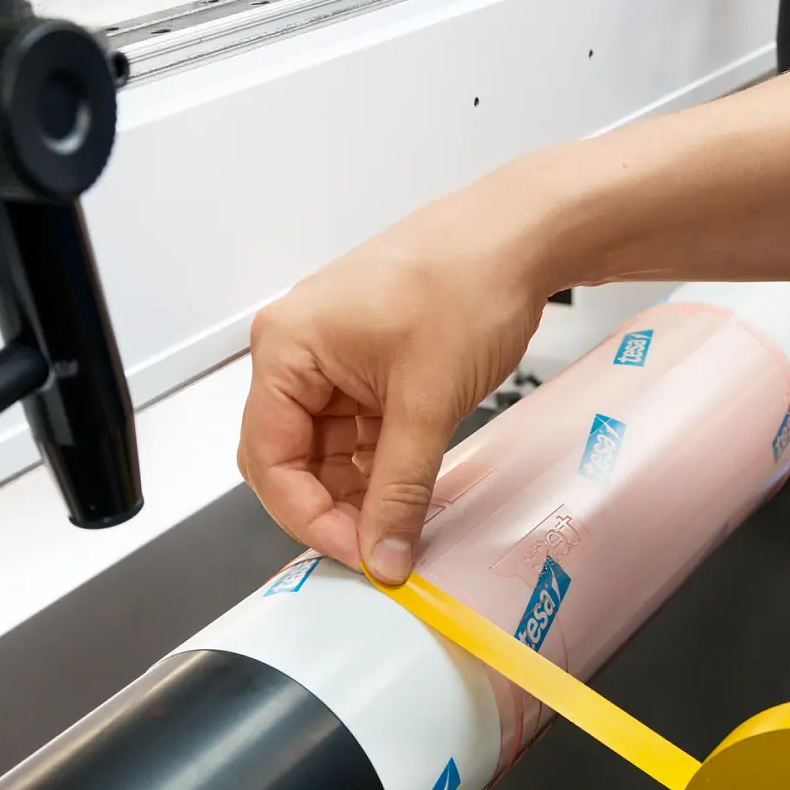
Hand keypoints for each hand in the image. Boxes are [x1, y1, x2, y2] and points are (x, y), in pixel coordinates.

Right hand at [238, 173, 556, 582]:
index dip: (308, 517)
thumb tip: (383, 554)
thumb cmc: (467, 279)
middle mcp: (296, 350)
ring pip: (325, 452)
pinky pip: (356, 433)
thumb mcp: (427, 405)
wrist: (521, 235)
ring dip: (358, 490)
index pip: (268, 460)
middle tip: (378, 548)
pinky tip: (407, 490)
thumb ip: (400, 490)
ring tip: (401, 522)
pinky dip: (379, 466)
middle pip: (289, 459)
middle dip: (330, 508)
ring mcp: (331, 358)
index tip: (356, 553)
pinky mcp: (365, 365)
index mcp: (286, 348)